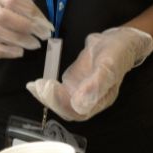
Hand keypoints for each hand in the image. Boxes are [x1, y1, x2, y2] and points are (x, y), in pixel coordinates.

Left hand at [26, 26, 152, 121]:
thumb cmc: (116, 53)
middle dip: (51, 100)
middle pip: (68, 109)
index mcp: (101, 100)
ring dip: (47, 97)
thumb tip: (79, 104)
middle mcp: (90, 100)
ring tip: (34, 86)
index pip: (79, 112)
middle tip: (38, 87)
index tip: (50, 90)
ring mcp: (80, 92)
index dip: (63, 104)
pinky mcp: (74, 84)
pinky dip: (48, 90)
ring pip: (61, 102)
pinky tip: (37, 84)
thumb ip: (95, 85)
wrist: (118, 40)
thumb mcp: (108, 66)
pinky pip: (59, 92)